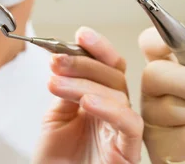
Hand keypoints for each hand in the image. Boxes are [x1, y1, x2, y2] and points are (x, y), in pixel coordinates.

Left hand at [33, 27, 142, 163]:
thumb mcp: (55, 120)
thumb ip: (65, 91)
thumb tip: (65, 60)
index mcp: (100, 103)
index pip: (108, 67)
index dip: (98, 48)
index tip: (80, 34)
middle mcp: (114, 114)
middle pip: (114, 75)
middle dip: (84, 62)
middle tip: (58, 60)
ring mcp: (122, 131)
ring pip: (118, 94)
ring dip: (85, 83)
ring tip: (57, 82)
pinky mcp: (129, 150)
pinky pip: (129, 123)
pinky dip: (108, 108)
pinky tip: (86, 102)